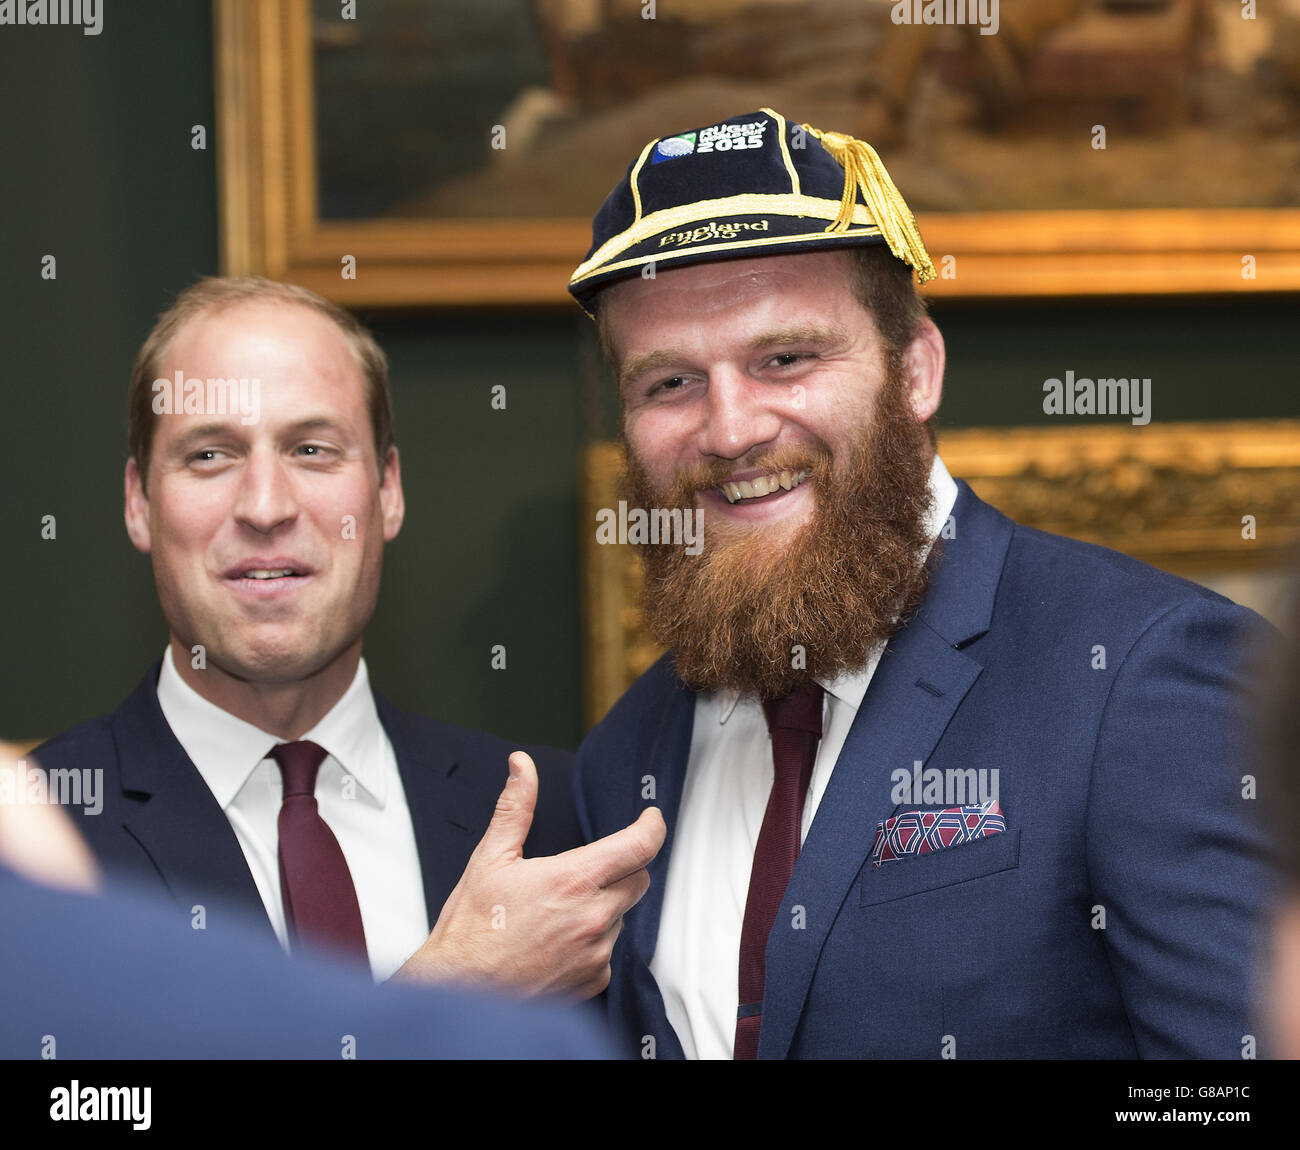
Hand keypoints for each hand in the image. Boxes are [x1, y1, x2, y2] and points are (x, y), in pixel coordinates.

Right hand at [392, 750, 664, 998]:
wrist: (459, 993)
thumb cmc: (472, 928)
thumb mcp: (490, 858)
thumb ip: (515, 807)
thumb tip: (522, 766)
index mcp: (572, 880)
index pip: (639, 846)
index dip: (652, 826)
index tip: (650, 818)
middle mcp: (592, 918)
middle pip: (639, 880)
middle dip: (624, 867)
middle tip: (586, 869)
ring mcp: (596, 953)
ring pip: (622, 917)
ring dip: (604, 907)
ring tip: (556, 912)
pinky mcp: (592, 982)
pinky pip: (608, 952)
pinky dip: (592, 942)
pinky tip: (556, 941)